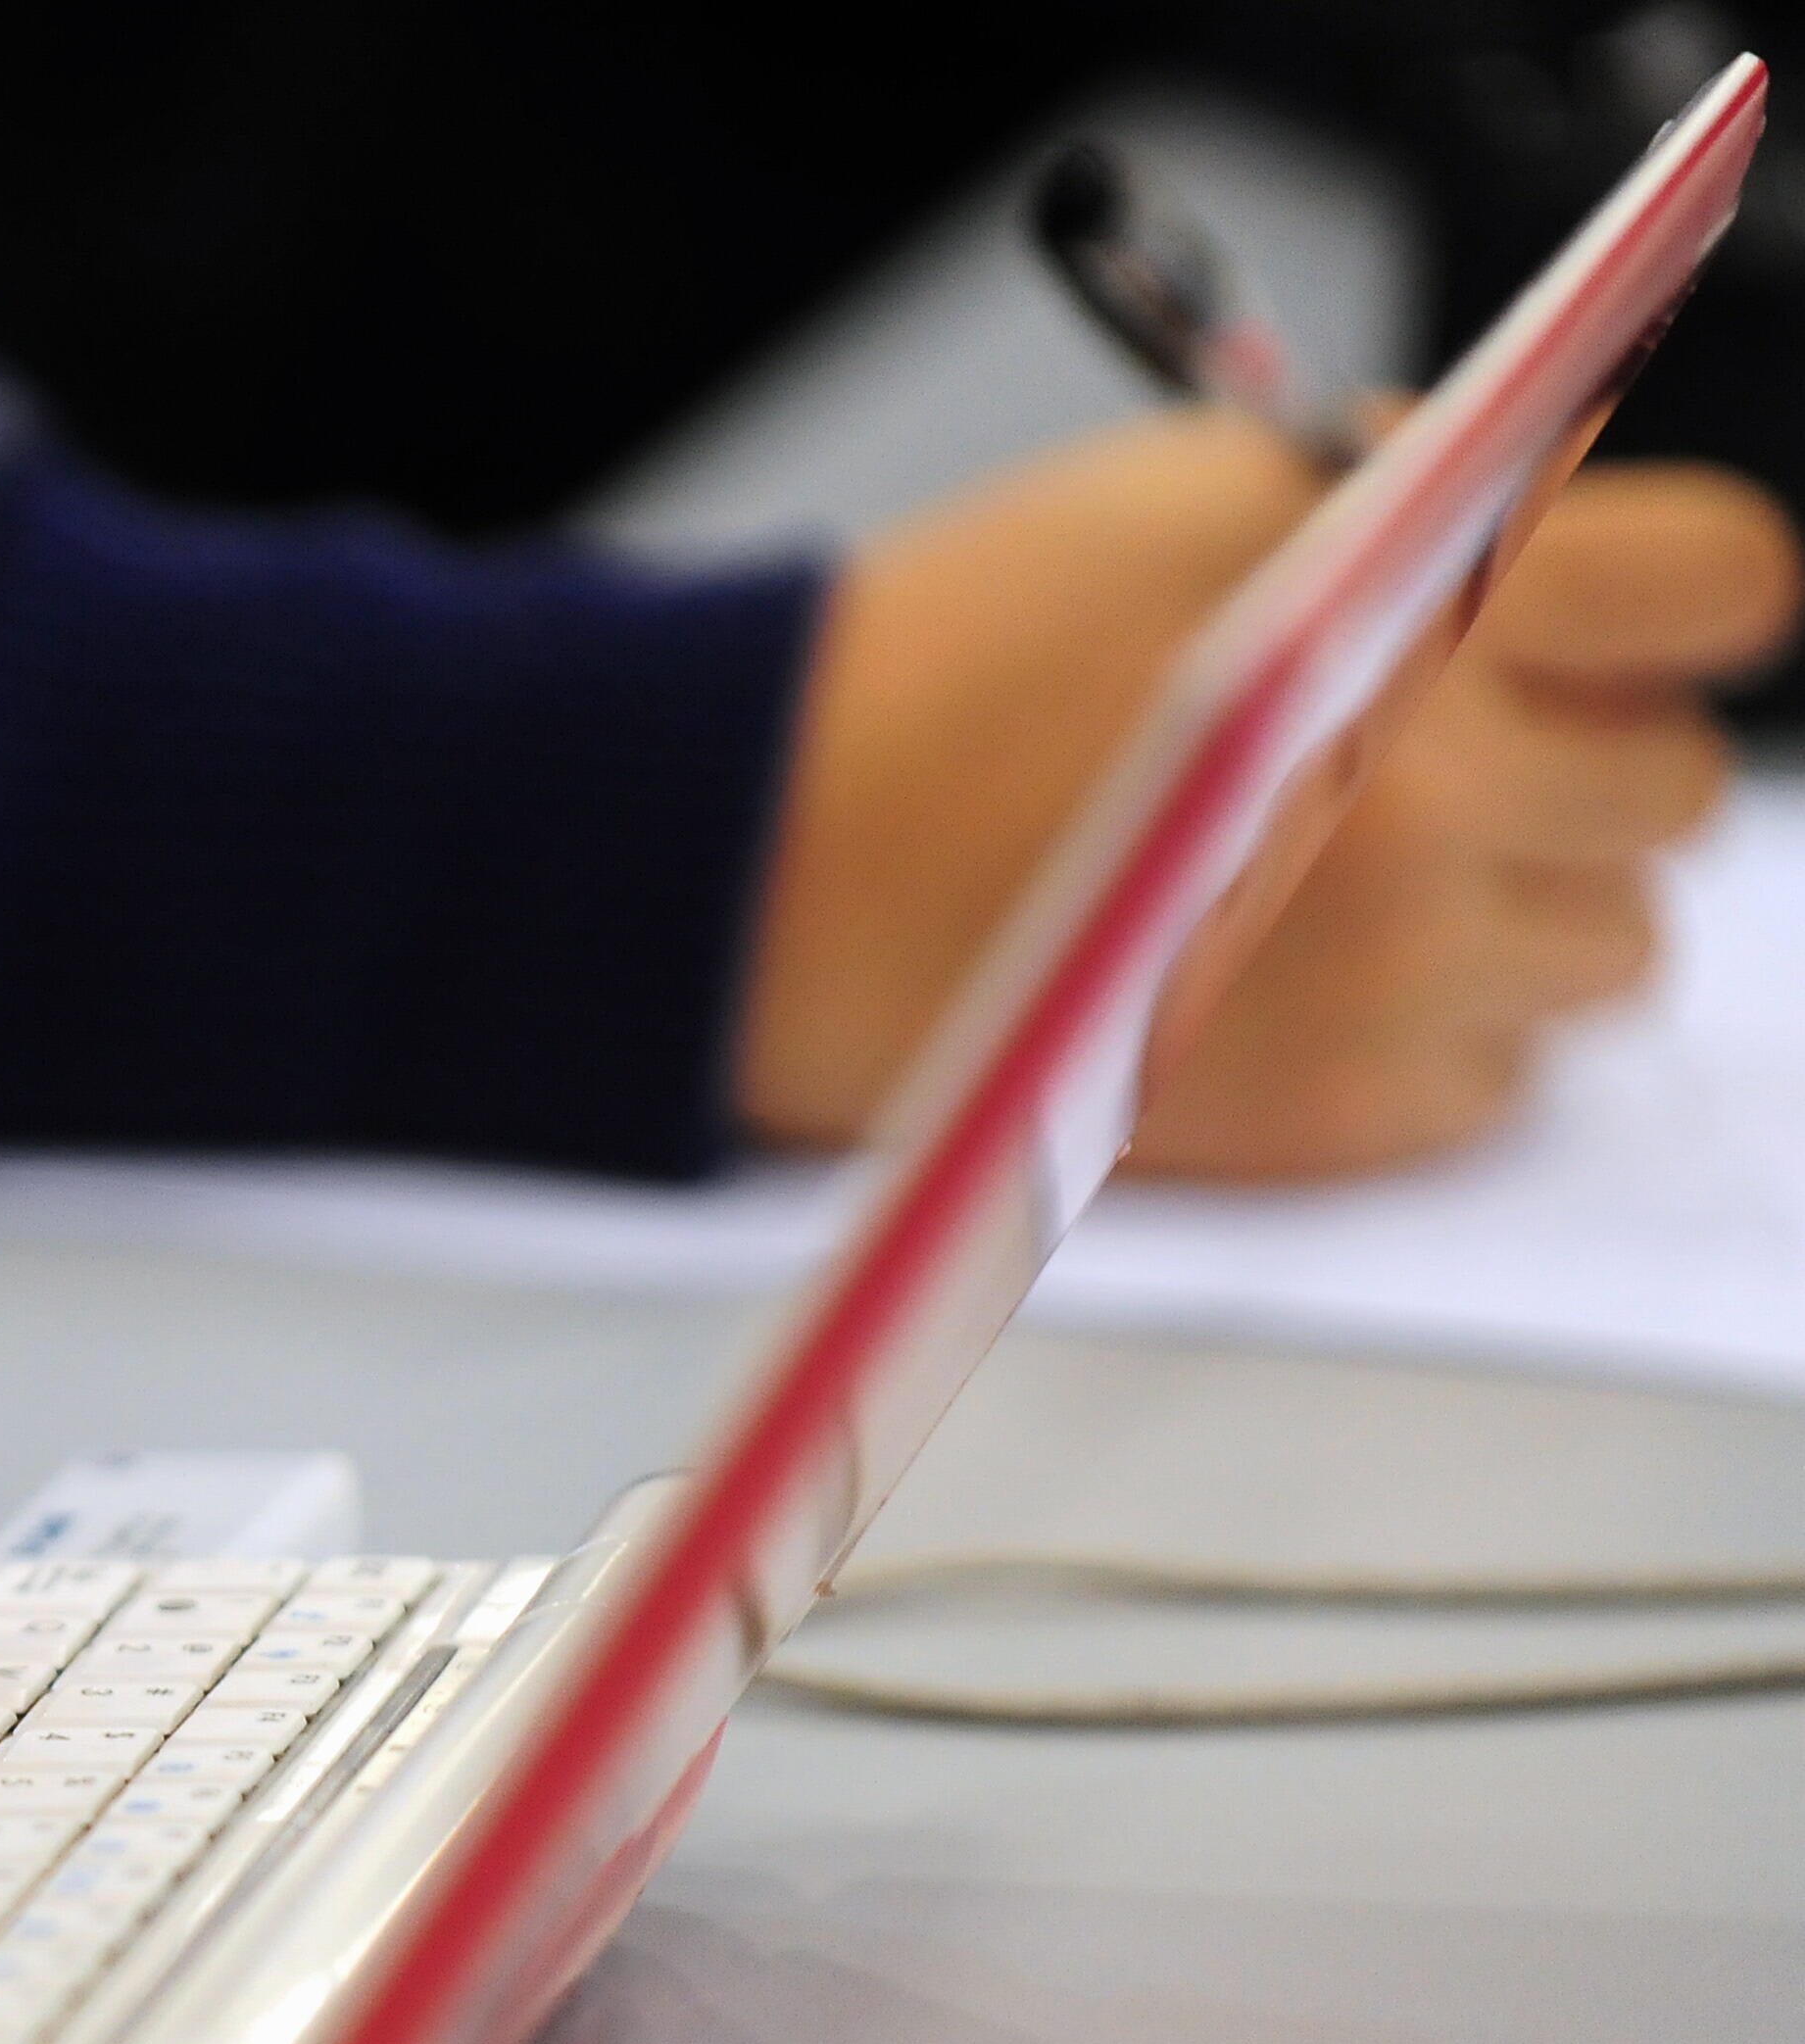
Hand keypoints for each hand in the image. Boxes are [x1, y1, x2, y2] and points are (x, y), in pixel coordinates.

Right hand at [740, 411, 1800, 1176]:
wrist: (764, 872)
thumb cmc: (937, 679)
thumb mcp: (1183, 494)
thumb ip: (1407, 502)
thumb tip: (1546, 532)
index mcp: (1414, 612)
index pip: (1723, 587)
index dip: (1671, 603)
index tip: (1620, 623)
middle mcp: (1440, 801)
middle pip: (1677, 793)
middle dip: (1575, 761)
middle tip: (1436, 754)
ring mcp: (1397, 977)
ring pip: (1609, 952)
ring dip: (1515, 909)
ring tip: (1348, 877)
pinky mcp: (1334, 1118)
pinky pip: (1496, 1081)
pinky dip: (1425, 1032)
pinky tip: (1289, 973)